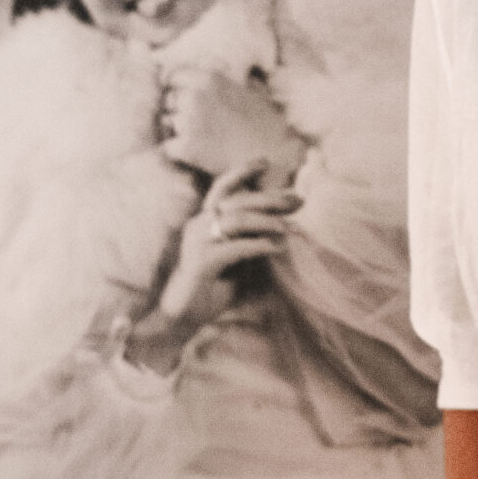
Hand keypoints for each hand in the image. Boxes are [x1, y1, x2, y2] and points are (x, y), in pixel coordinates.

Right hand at [123, 161, 300, 365]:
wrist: (181, 317)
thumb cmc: (209, 288)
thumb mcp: (234, 259)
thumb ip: (248, 240)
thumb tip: (279, 225)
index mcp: (203, 221)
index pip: (222, 188)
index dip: (242, 171)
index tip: (266, 162)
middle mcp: (198, 225)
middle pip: (237, 200)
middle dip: (270, 198)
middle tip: (296, 200)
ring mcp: (197, 242)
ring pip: (237, 219)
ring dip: (267, 221)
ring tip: (289, 228)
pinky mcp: (201, 262)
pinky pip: (235, 247)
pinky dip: (259, 245)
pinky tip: (276, 248)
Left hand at [161, 68, 306, 182]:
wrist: (273, 158)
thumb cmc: (266, 125)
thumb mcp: (249, 91)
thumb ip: (226, 80)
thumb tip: (211, 71)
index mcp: (210, 79)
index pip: (174, 76)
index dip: (177, 87)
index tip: (181, 97)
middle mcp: (195, 96)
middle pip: (169, 100)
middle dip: (179, 110)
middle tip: (198, 124)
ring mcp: (188, 122)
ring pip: (168, 123)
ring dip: (179, 131)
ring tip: (204, 140)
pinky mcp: (185, 147)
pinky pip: (168, 146)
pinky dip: (178, 152)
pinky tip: (196, 155)